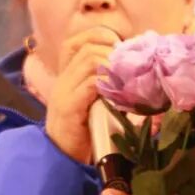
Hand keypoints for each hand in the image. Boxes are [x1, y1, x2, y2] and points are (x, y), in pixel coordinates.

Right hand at [44, 26, 120, 162]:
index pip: (76, 41)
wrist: (62, 158)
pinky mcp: (68, 107)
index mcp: (66, 75)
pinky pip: (90, 84)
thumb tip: (133, 73)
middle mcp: (62, 79)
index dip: (100, 36)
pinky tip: (119, 91)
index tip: (120, 47)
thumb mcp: (92, 103)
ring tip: (126, 77)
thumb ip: (104, 86)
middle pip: (87, 48)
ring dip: (112, 65)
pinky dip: (107, 83)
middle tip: (129, 64)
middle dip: (112, 51)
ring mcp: (63, 92)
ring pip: (89, 61)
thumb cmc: (83, 131)